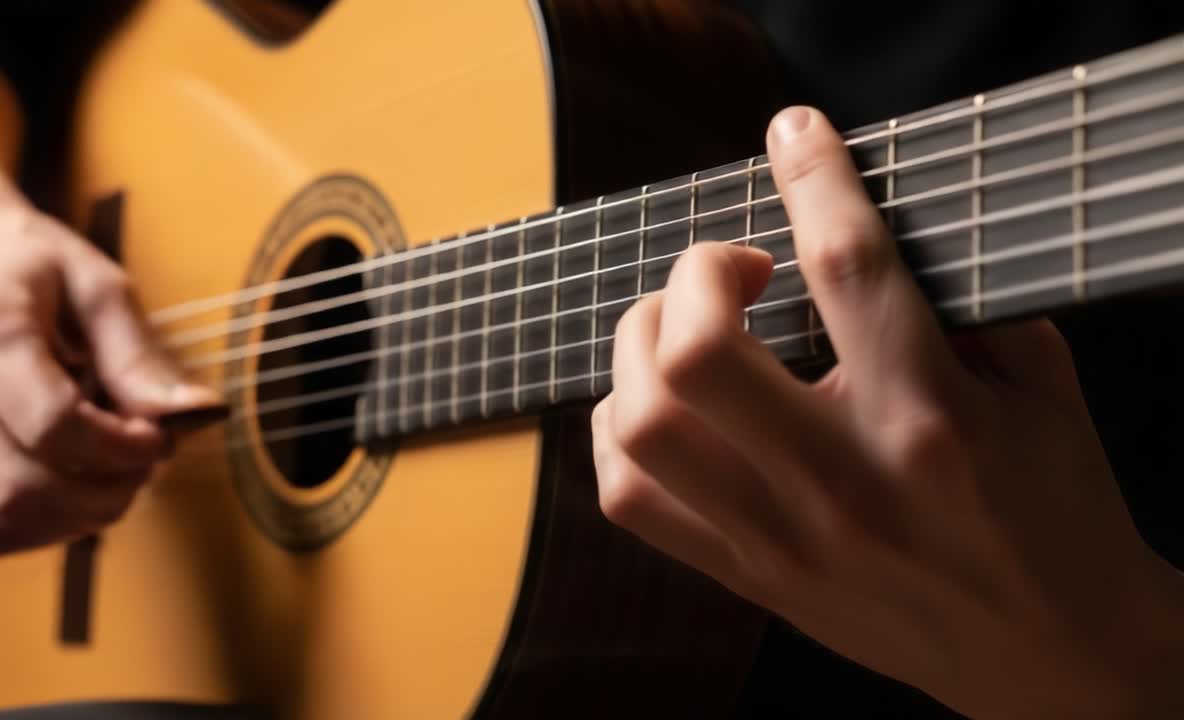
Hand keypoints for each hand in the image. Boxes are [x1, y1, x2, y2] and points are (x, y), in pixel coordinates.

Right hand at [0, 170, 220, 562]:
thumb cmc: (16, 253)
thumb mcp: (93, 282)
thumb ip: (137, 354)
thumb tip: (193, 414)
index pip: (55, 428)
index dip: (121, 450)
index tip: (159, 439)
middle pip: (19, 488)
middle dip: (102, 495)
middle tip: (141, 467)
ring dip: (67, 523)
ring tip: (107, 482)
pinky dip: (25, 532)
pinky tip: (61, 496)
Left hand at [592, 106, 1183, 717]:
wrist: (1051, 658)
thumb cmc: (1056, 518)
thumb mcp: (1044, 394)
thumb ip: (964, 308)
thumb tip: (867, 234)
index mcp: (930, 422)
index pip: (847, 270)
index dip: (811, 181)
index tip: (793, 135)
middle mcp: (842, 482)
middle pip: (696, 350)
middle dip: (697, 272)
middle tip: (736, 270)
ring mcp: (782, 537)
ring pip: (642, 424)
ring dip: (639, 346)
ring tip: (683, 331)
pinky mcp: (749, 576)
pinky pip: (630, 498)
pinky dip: (619, 428)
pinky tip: (660, 405)